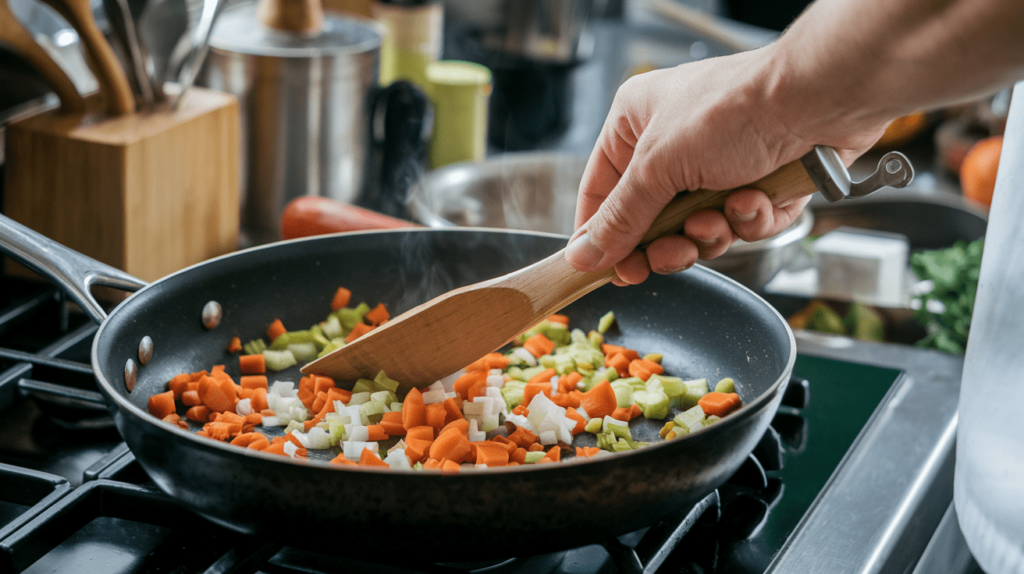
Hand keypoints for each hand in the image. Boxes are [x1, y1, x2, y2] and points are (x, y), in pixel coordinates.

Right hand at [565, 47, 880, 284]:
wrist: (818, 102)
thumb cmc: (735, 110)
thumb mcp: (659, 167)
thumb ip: (620, 218)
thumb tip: (582, 255)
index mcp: (637, 123)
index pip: (601, 190)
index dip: (601, 234)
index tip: (606, 270)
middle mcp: (674, 144)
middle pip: (650, 220)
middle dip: (666, 241)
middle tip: (670, 254)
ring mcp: (719, 165)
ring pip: (698, 229)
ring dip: (710, 232)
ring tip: (720, 217)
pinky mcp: (759, 183)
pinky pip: (740, 225)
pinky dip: (749, 220)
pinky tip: (756, 200)